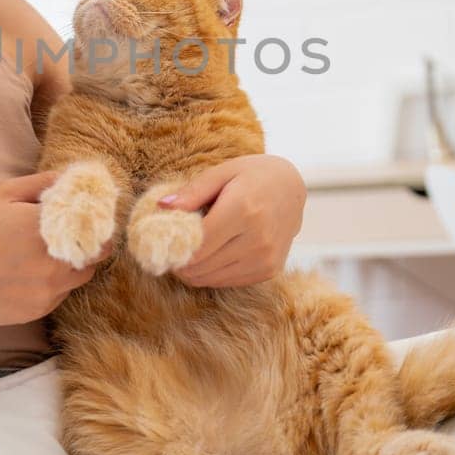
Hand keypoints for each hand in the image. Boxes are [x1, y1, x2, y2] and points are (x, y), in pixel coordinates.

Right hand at [0, 171, 114, 326]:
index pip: (98, 228)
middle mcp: (55, 263)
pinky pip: (58, 296)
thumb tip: (72, 177)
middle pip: (94, 256)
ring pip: (78, 278)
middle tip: (72, 235)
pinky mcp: (37, 311)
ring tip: (45, 254)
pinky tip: (27, 273)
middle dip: (89, 245)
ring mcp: (48, 291)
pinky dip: (52, 284)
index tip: (93, 218)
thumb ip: (43, 183)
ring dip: (72, 265)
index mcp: (49, 229)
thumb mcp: (2, 194)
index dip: (100, 224)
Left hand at [157, 154, 305, 288]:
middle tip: (171, 247)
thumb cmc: (252, 175)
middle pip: (200, 266)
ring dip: (193, 270)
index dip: (173, 248)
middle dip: (179, 261)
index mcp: (243, 210)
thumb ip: (192, 192)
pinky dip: (212, 273)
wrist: (292, 187)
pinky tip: (211, 255)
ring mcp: (266, 258)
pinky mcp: (270, 271)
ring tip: (190, 250)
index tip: (162, 241)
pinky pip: (227, 282)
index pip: (197, 245)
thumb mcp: (222, 172)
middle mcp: (257, 239)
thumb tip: (162, 208)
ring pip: (210, 279)